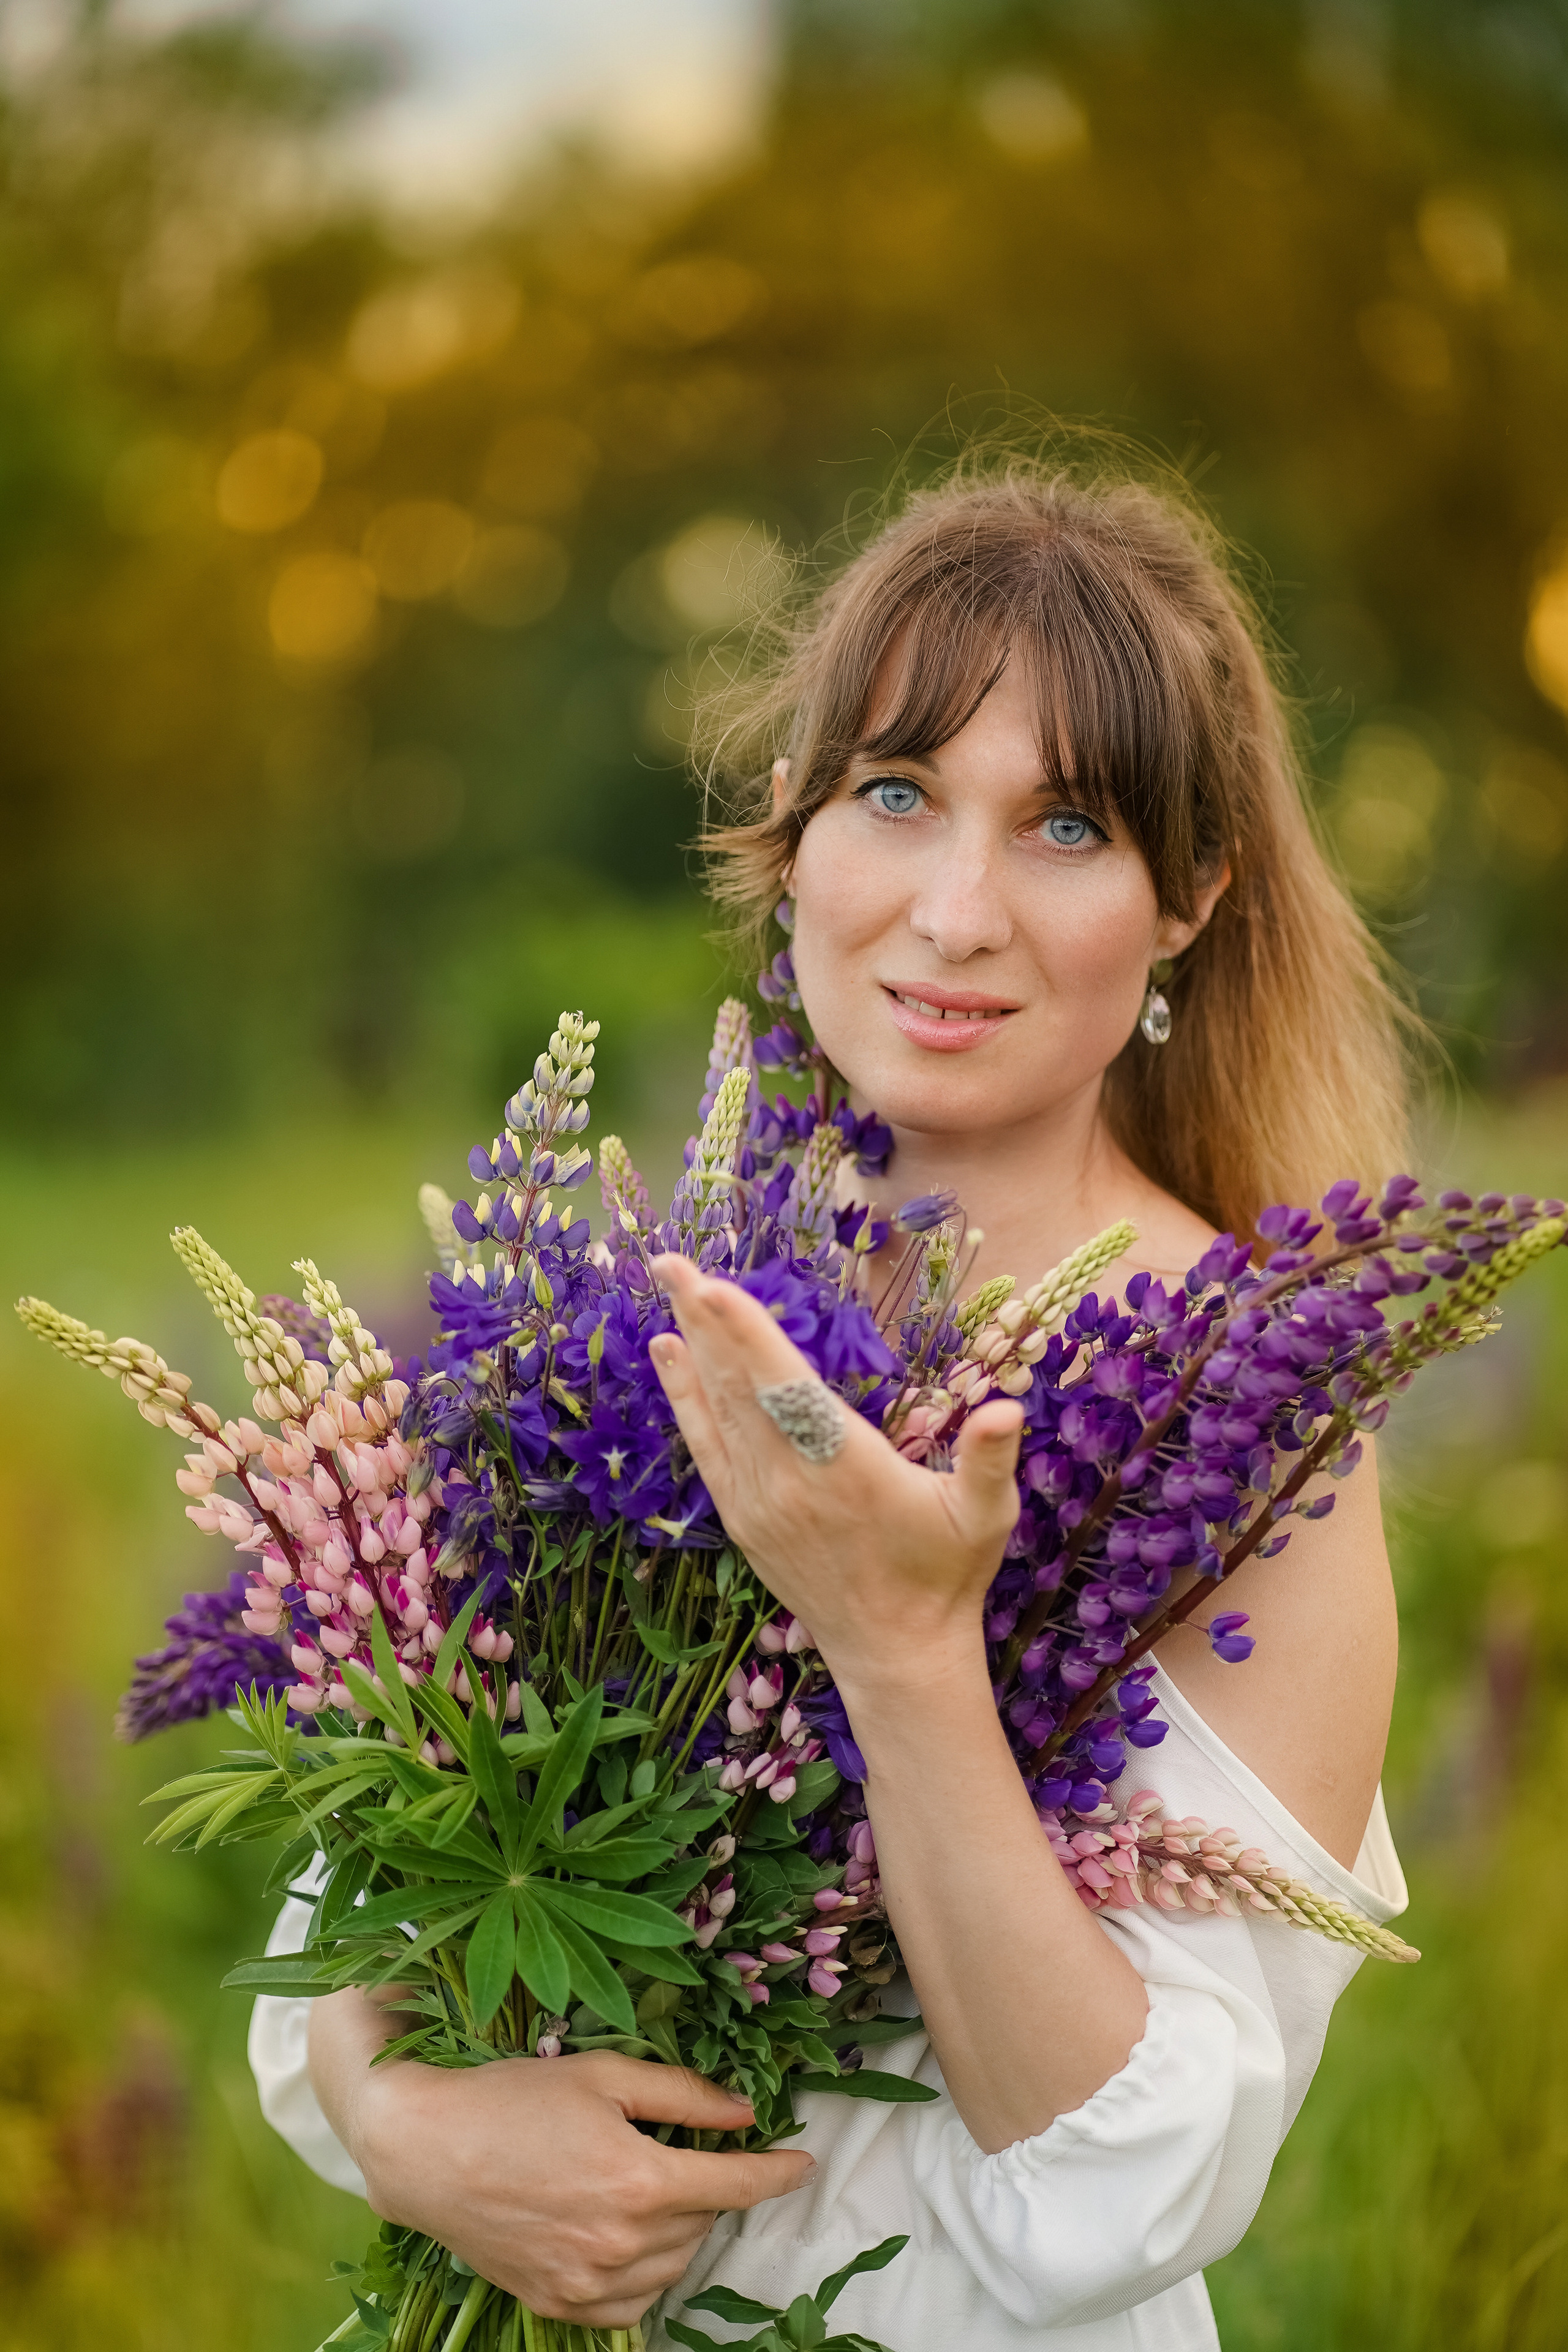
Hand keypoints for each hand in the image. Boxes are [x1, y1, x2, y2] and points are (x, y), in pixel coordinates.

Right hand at [311, 1993, 814, 2325]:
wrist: (428, 2150)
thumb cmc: (515, 2098)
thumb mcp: (605, 2075)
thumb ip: (683, 2095)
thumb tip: (744, 2114)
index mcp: (639, 2180)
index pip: (735, 2185)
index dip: (777, 2173)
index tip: (804, 2163)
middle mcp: (621, 2243)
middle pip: (703, 2221)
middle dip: (710, 2185)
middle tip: (684, 2151)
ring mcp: (589, 2283)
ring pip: (673, 2263)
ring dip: (681, 2228)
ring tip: (650, 2187)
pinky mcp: (560, 2305)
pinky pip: (632, 2303)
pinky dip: (646, 2272)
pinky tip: (630, 2237)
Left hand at [649, 1254, 1023, 1698]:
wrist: (895, 1652)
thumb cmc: (946, 1574)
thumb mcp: (985, 1516)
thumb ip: (990, 1458)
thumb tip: (1006, 1408)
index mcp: (846, 1467)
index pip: (785, 1389)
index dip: (747, 1335)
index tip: (710, 1286)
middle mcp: (790, 1480)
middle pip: (737, 1385)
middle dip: (703, 1318)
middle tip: (671, 1260)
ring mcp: (759, 1500)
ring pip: (716, 1409)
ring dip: (692, 1344)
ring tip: (667, 1285)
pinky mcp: (743, 1517)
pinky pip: (705, 1445)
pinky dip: (684, 1396)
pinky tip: (669, 1354)